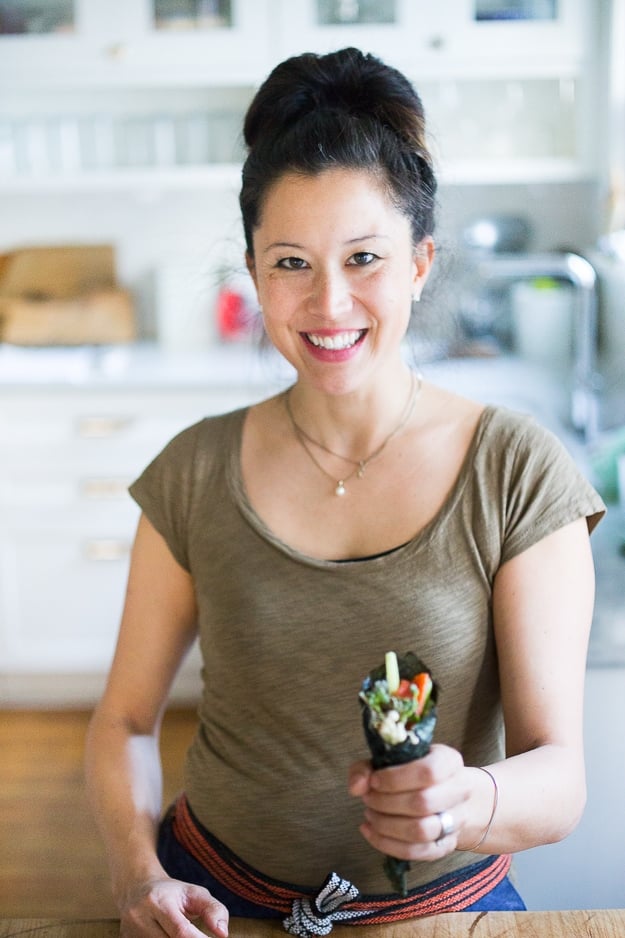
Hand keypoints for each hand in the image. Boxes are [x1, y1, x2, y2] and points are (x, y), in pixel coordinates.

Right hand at [119, 876, 228, 937]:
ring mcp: (129, 933)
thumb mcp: (194, 893)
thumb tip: (223, 934)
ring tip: (186, 934)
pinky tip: (170, 937)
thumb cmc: (171, 893)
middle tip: (200, 937)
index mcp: (157, 901)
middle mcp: (139, 918)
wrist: (136, 888)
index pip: (180, 931)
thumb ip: (213, 910)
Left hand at [348, 743, 470, 861]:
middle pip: (423, 803)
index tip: (374, 781)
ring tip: (369, 814)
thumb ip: (368, 767)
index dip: (396, 778)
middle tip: (368, 798)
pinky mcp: (446, 845)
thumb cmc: (413, 772)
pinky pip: (418, 852)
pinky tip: (369, 831)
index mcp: (449, 761)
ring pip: (422, 831)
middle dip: (386, 803)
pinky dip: (388, 844)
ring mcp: (455, 821)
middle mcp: (459, 791)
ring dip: (387, 825)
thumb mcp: (390, 758)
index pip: (428, 771)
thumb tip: (357, 786)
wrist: (446, 794)